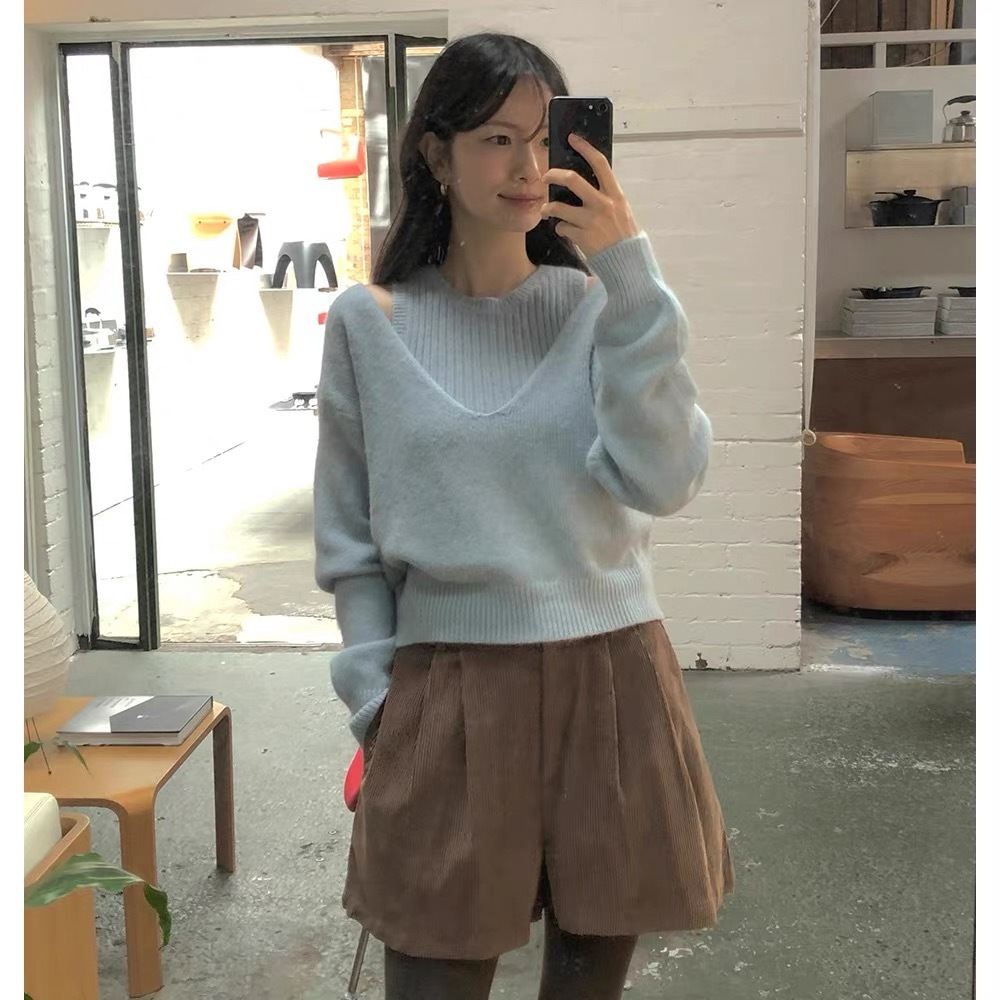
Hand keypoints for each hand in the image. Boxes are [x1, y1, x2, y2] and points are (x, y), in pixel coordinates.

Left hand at [541, 133, 639, 257]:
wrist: (627, 262)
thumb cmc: (624, 236)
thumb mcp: (622, 211)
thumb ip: (607, 197)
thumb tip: (588, 186)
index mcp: (615, 194)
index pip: (600, 164)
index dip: (585, 148)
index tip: (572, 139)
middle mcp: (602, 204)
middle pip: (572, 180)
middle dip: (554, 175)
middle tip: (545, 177)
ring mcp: (591, 221)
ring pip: (559, 207)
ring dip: (548, 208)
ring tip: (545, 210)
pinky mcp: (582, 237)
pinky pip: (563, 228)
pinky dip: (561, 229)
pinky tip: (565, 231)